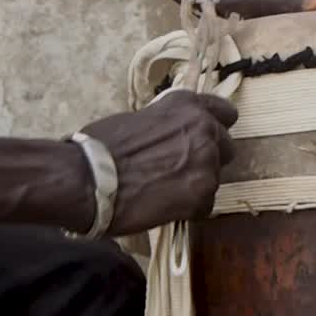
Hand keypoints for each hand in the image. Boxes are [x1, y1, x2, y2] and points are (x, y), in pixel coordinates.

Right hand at [77, 91, 236, 236]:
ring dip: (196, 185)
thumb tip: (170, 137)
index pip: (224, 112)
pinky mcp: (202, 195)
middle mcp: (204, 129)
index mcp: (187, 105)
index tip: (206, 138)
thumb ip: (166, 124)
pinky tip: (164, 207)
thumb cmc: (101, 146)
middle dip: (208, 158)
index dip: (216, 127)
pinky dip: (189, 209)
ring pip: (215, 179)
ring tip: (166, 192)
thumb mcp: (139, 119)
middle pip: (226, 148)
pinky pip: (205, 205)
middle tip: (181, 170)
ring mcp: (207, 162)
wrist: (88, 178)